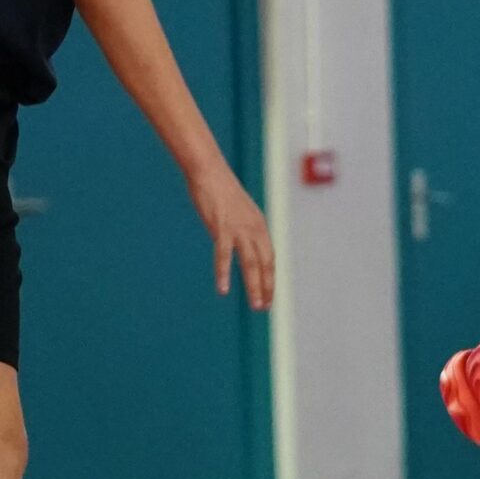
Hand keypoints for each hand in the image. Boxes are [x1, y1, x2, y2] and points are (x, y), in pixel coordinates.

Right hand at [191, 161, 276, 308]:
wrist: (209, 171)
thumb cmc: (220, 190)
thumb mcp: (238, 210)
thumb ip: (242, 226)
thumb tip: (242, 240)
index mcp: (259, 224)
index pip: (269, 257)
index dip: (270, 278)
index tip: (269, 296)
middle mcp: (253, 228)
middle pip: (264, 263)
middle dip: (266, 287)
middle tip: (264, 307)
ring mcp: (238, 228)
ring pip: (250, 263)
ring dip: (254, 285)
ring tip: (255, 305)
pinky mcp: (221, 227)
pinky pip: (224, 255)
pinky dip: (223, 273)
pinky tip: (223, 289)